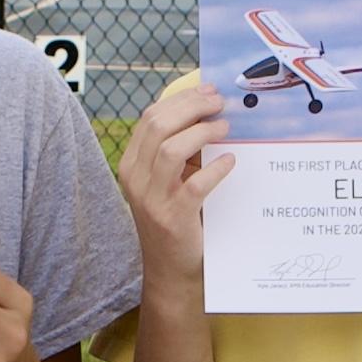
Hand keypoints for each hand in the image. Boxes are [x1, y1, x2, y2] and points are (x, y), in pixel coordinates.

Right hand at [113, 80, 229, 282]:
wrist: (171, 269)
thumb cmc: (176, 219)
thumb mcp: (168, 182)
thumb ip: (179, 151)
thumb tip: (208, 113)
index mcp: (131, 165)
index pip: (150, 118)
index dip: (181, 100)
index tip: (208, 92)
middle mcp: (135, 179)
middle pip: (159, 126)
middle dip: (193, 108)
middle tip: (220, 104)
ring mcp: (152, 199)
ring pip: (171, 150)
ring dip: (202, 133)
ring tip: (225, 128)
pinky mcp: (173, 217)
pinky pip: (195, 185)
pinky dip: (216, 168)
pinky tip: (230, 161)